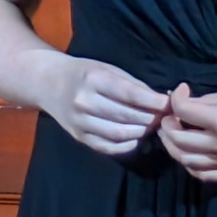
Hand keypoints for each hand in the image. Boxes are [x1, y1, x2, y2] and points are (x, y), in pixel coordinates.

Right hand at [39, 55, 170, 156]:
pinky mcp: (79, 137)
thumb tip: (162, 101)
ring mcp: (80, 122)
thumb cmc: (83, 73)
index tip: (168, 103)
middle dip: (151, 118)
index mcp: (93, 80)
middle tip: (163, 116)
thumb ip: (133, 85)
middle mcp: (85, 102)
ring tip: (151, 126)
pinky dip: (127, 146)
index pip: (130, 94)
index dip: (154, 101)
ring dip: (141, 132)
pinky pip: (108, 147)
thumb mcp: (107, 69)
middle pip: (127, 116)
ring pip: (120, 134)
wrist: (48, 83)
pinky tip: (136, 138)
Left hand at [158, 82, 216, 183]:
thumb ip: (206, 101)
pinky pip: (202, 174)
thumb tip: (183, 104)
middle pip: (177, 139)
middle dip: (167, 125)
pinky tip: (189, 151)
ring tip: (174, 133)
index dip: (176, 99)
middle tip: (170, 116)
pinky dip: (189, 163)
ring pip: (185, 160)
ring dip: (173, 146)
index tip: (180, 92)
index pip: (183, 112)